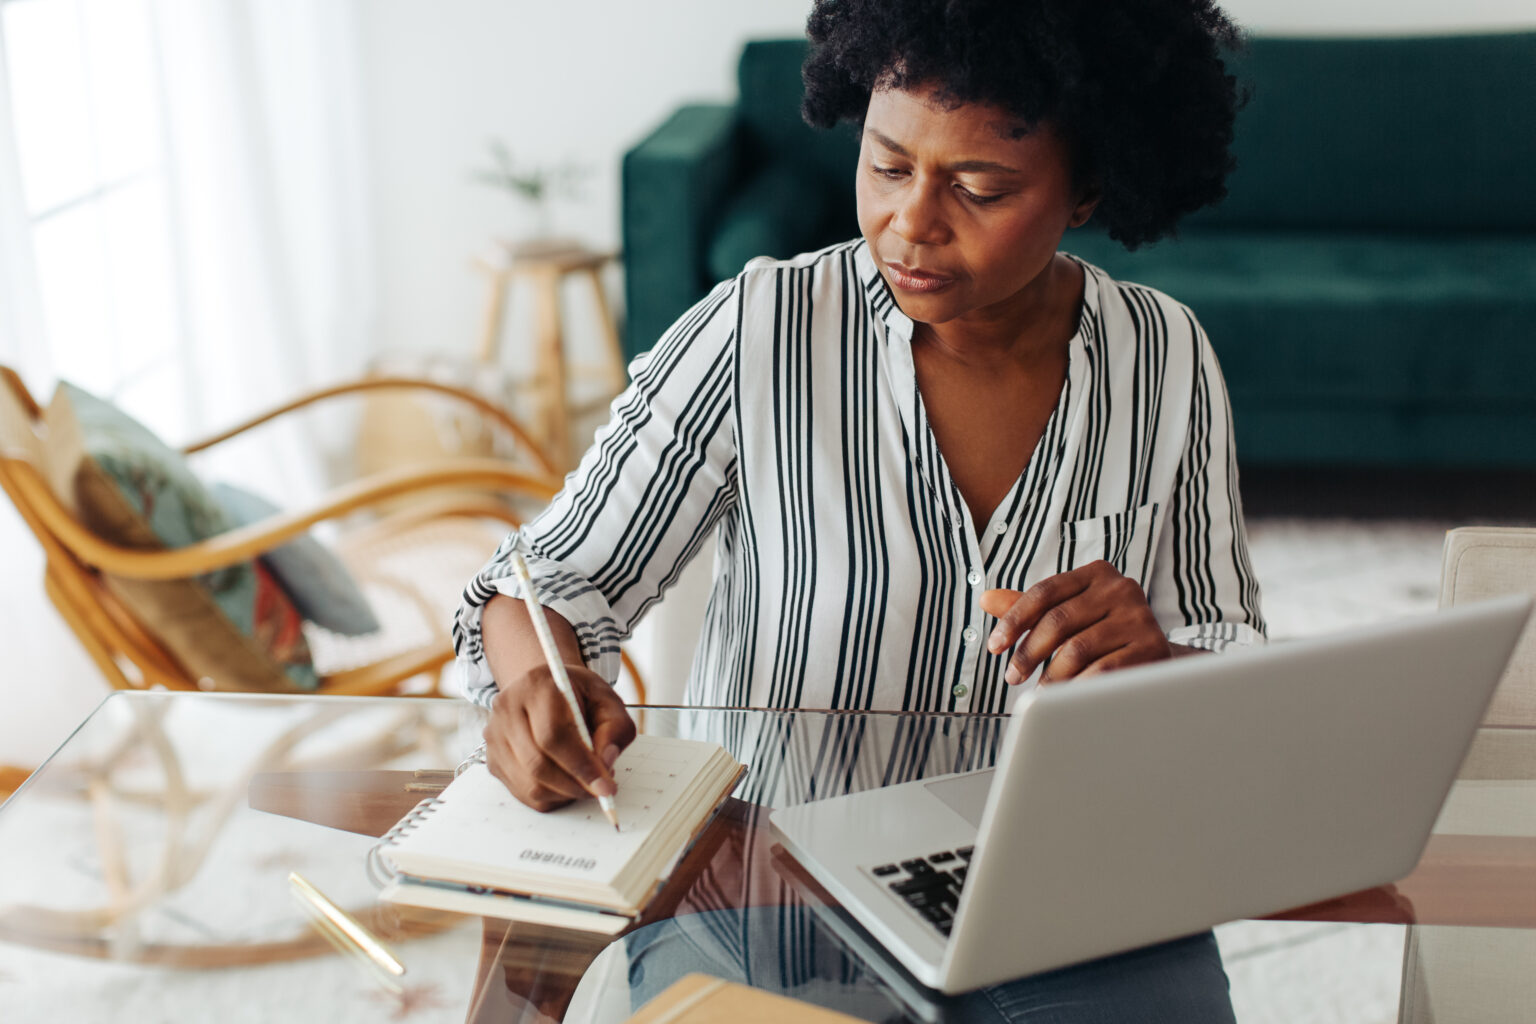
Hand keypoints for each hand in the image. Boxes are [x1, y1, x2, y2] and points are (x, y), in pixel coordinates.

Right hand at [483, 663, 636, 811]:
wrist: (544, 689)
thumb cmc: (577, 695)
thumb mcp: (606, 700)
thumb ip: (615, 728)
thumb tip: (606, 762)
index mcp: (536, 687)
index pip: (553, 735)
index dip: (581, 766)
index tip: (606, 786)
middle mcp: (507, 709)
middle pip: (537, 763)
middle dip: (574, 785)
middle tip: (600, 789)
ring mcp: (495, 736)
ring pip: (529, 783)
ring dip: (564, 793)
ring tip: (585, 782)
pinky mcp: (492, 759)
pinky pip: (522, 793)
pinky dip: (550, 797)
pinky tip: (566, 783)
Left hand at [980, 560, 1171, 683]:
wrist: (1156, 656)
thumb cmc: (1103, 632)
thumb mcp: (1069, 614)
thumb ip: (1029, 607)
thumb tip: (986, 599)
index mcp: (1097, 573)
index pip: (1044, 592)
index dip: (1014, 620)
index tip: (995, 647)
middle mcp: (1121, 588)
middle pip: (1059, 620)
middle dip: (1028, 652)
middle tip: (1012, 676)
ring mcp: (1139, 617)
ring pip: (1077, 649)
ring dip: (1051, 675)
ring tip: (1040, 689)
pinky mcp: (1152, 648)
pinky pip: (1102, 671)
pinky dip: (1077, 686)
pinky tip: (1065, 696)